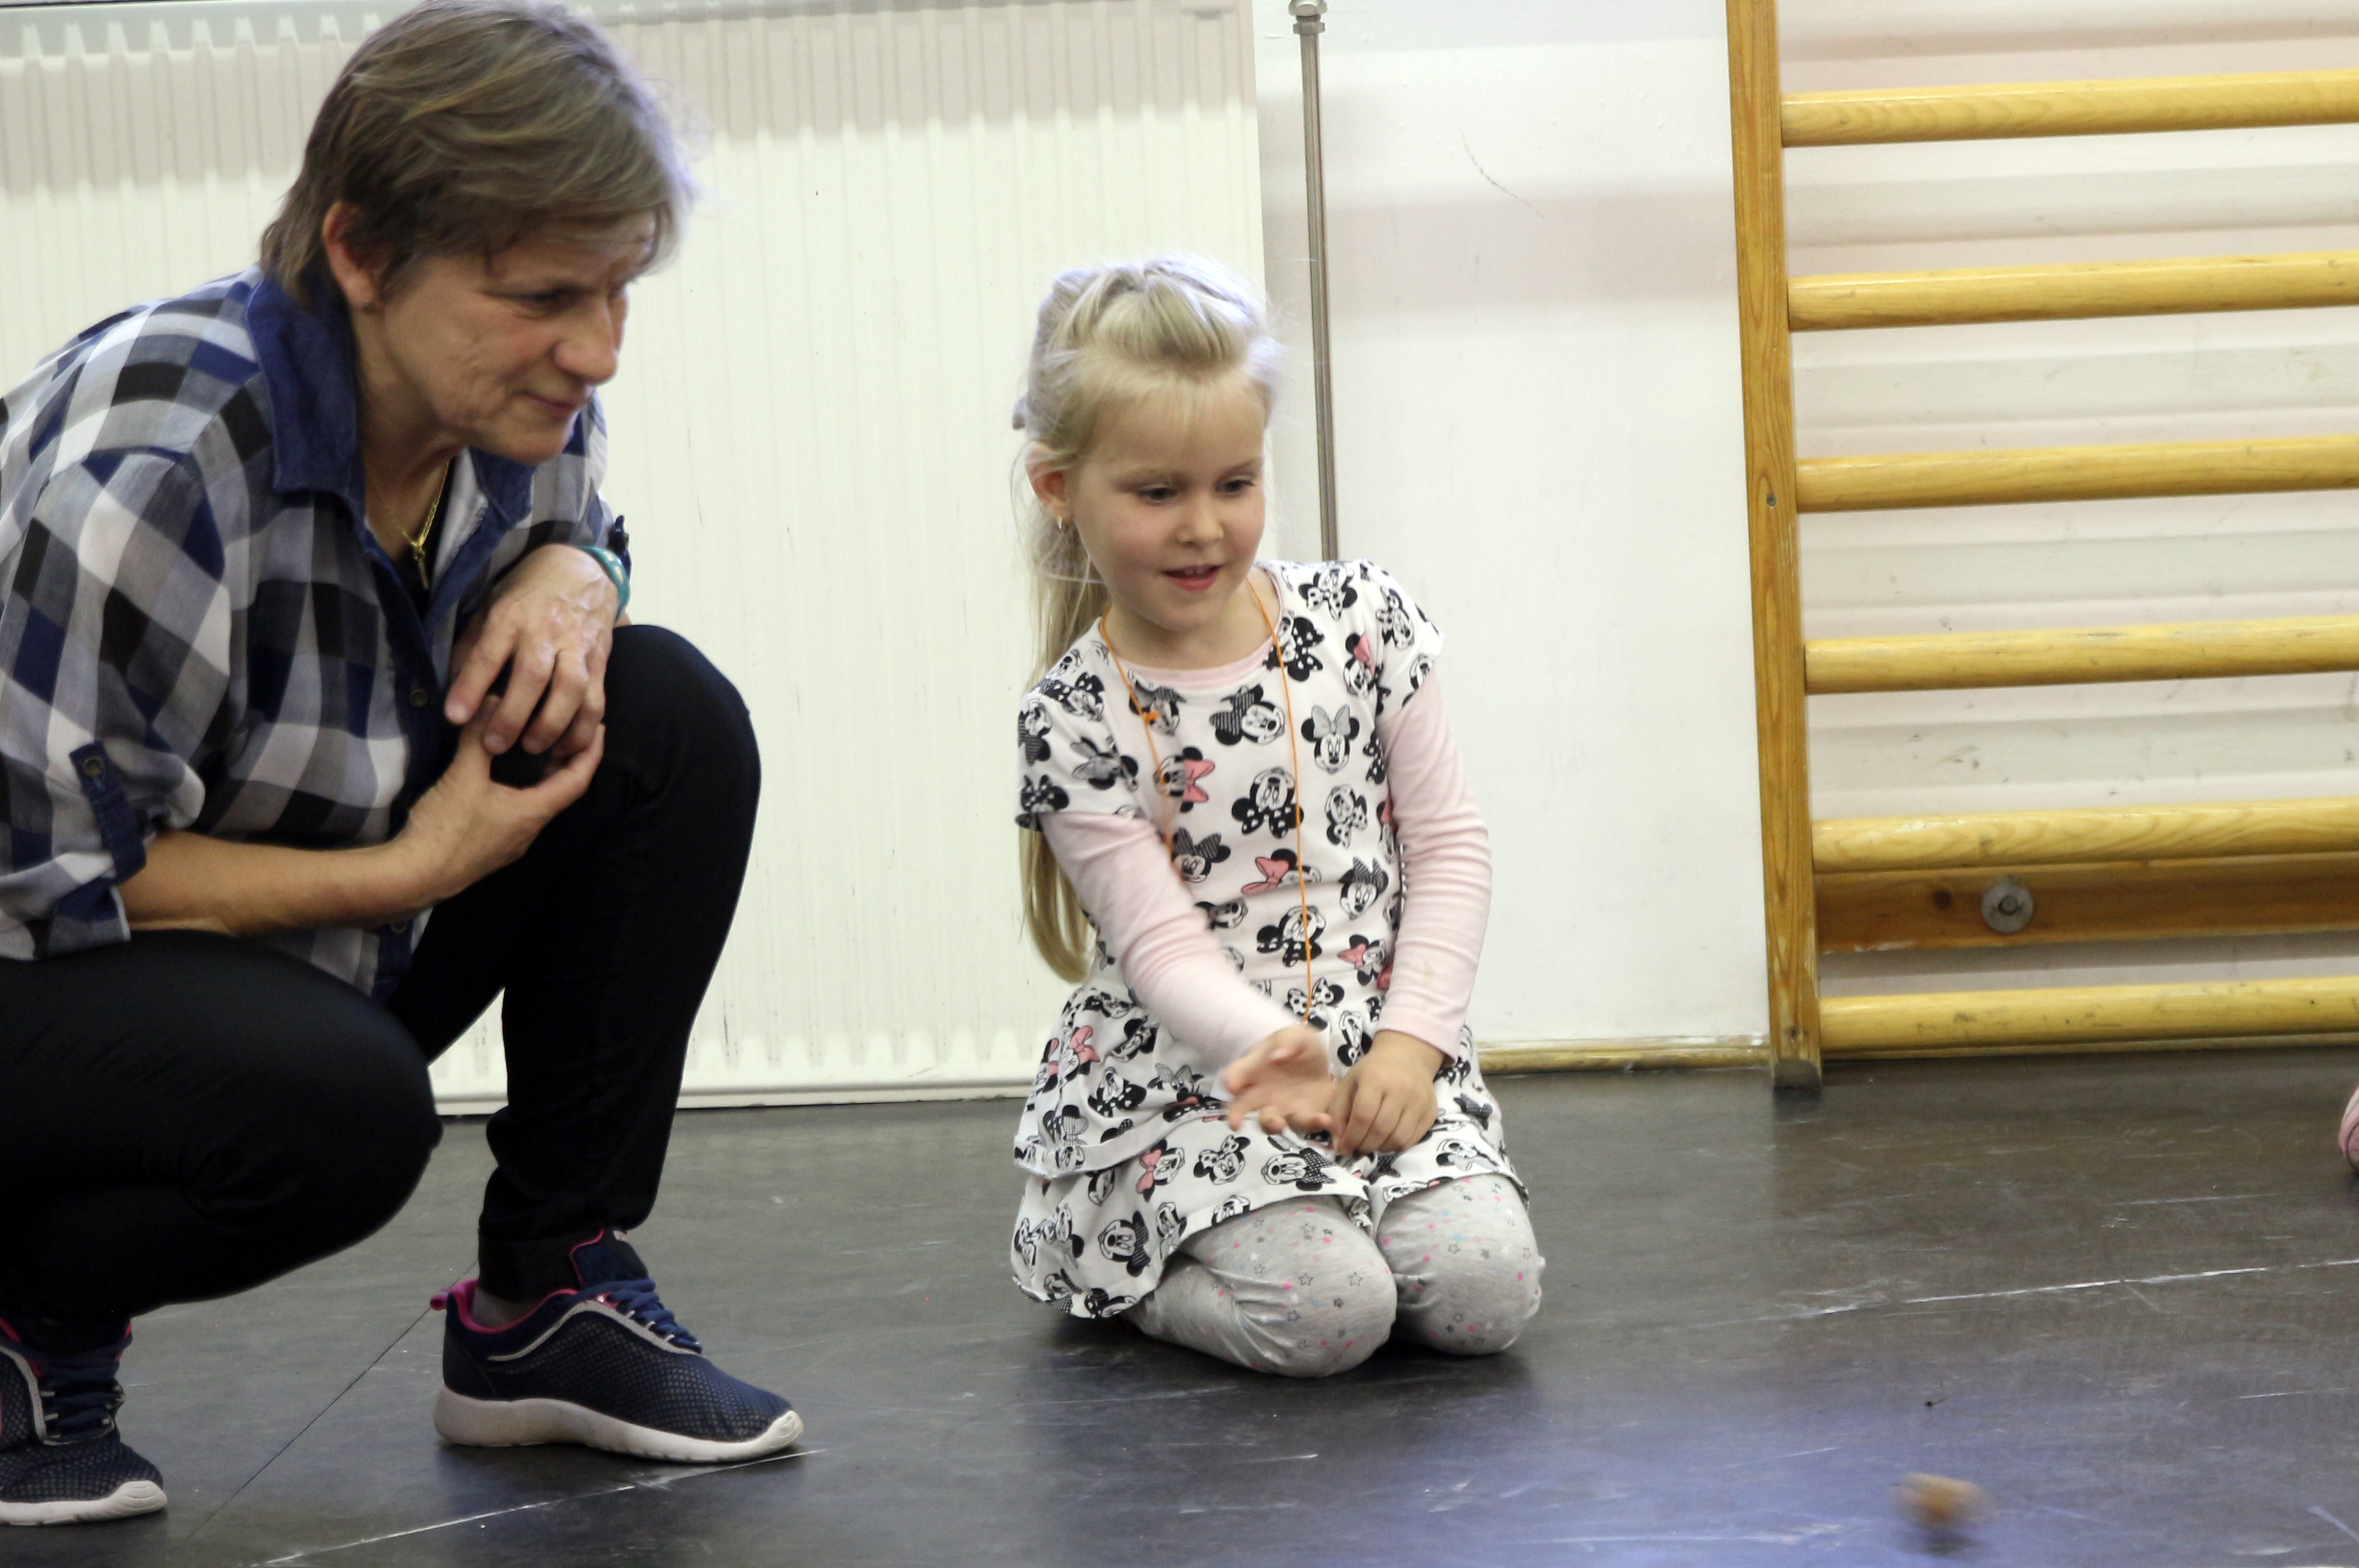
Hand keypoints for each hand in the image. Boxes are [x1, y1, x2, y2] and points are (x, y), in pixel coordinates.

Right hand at [388, 710, 603, 909]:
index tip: (598, 728)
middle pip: (560, 792)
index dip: (591, 753)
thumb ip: (478, 739)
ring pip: (538, 803)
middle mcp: (529, 831)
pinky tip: (505, 778)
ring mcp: (510, 843)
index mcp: (533, 814)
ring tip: (540, 748)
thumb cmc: (445, 829)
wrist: (414, 878)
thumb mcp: (463, 778)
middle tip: (569, 731)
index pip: (577, 781)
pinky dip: (522, 790)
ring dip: (543, 777)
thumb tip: (492, 701)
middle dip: (567, 761)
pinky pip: (517, 813)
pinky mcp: (490, 847)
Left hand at [445, 544, 619, 759]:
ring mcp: (578, 646)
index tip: (455, 717)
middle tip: (494, 746)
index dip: (471, 687)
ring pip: (571, 689)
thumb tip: (453, 686)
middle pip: (532, 676)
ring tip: (533, 749)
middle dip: (513, 716)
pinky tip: (567, 747)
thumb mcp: (491, 604)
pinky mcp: (600, 660)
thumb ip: (474, 645)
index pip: (489, 653)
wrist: (581, 569)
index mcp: (511, 615)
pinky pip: (597, 699)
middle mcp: (546, 630)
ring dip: (552, 725)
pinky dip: (584, 728)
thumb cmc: (528, 592)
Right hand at [1222, 1024, 1336, 1140]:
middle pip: (1240, 1108)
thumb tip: (1276, 1056)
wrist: (1319, 1061)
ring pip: (1269, 1122)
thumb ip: (1287, 1042)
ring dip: (1271, 1125)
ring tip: (1279, 1123)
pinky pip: (1305, 1124)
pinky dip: (1313, 1124)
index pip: (1235, 1074)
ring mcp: (1280, 1107)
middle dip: (1235, 1116)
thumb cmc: (1297, 1046)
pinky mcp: (1303, 1115)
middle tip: (1234, 1123)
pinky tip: (1324, 1120)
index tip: (1232, 1086)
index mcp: (1253, 1069)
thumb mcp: (1295, 1035)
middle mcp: (1261, 1093)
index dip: (1231, 1080)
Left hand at [1324, 1031, 1444, 1158]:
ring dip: (1381, 1148)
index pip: (1363, 1116)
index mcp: (1375, 1079)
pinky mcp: (1430, 1111)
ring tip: (1372, 1144)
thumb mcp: (1349, 1084)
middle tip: (1358, 1147)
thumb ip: (1337, 1113)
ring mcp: (1418, 1101)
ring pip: (1398, 1138)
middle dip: (1365, 1145)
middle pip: (1380, 1129)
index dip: (1352, 1136)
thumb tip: (1338, 1146)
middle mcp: (1400, 1089)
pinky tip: (1387, 1140)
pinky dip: (1397, 1146)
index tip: (1345, 1147)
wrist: (1407, 1057)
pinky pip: (1413, 1139)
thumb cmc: (1372, 1071)